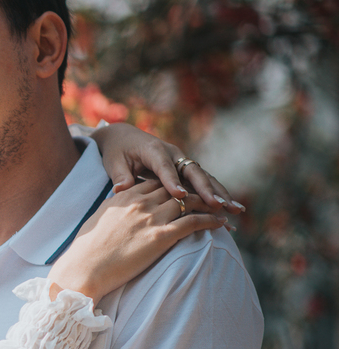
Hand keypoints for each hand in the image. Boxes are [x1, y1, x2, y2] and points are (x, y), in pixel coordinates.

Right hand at [48, 180, 226, 302]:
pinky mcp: (160, 237)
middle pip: (176, 190)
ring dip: (209, 204)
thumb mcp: (99, 219)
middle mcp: (140, 203)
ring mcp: (151, 218)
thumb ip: (114, 208)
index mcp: (124, 196)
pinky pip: (194, 223)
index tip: (184, 190)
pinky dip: (210, 221)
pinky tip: (221, 223)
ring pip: (190, 202)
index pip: (156, 183)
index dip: (173, 185)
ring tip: (223, 208)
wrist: (83, 269)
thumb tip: (118, 207)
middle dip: (196, 191)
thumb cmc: (86, 251)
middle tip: (212, 196)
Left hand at [89, 122, 243, 213]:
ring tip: (234, 210)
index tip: (180, 196)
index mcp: (154, 150)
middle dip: (207, 189)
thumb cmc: (118, 152)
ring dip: (220, 193)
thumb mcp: (114, 162)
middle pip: (193, 172)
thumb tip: (121, 189)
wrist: (124, 138)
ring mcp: (182, 161)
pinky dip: (216, 195)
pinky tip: (230, 209)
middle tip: (219, 205)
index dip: (172, 181)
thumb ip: (119, 176)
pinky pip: (203, 183)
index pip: (165, 167)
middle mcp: (173, 154)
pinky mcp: (186, 170)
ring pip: (204, 178)